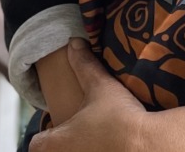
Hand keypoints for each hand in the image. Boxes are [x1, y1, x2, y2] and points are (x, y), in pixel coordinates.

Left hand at [30, 39, 146, 151]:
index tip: (63, 125)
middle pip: (54, 151)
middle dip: (65, 143)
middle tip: (82, 131)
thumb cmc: (118, 118)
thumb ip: (84, 65)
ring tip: (98, 138)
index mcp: (52, 144)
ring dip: (81, 147)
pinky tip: (112, 146)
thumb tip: (74, 43)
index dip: (49, 132)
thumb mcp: (100, 85)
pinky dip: (97, 151)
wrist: (147, 145)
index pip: (36, 143)